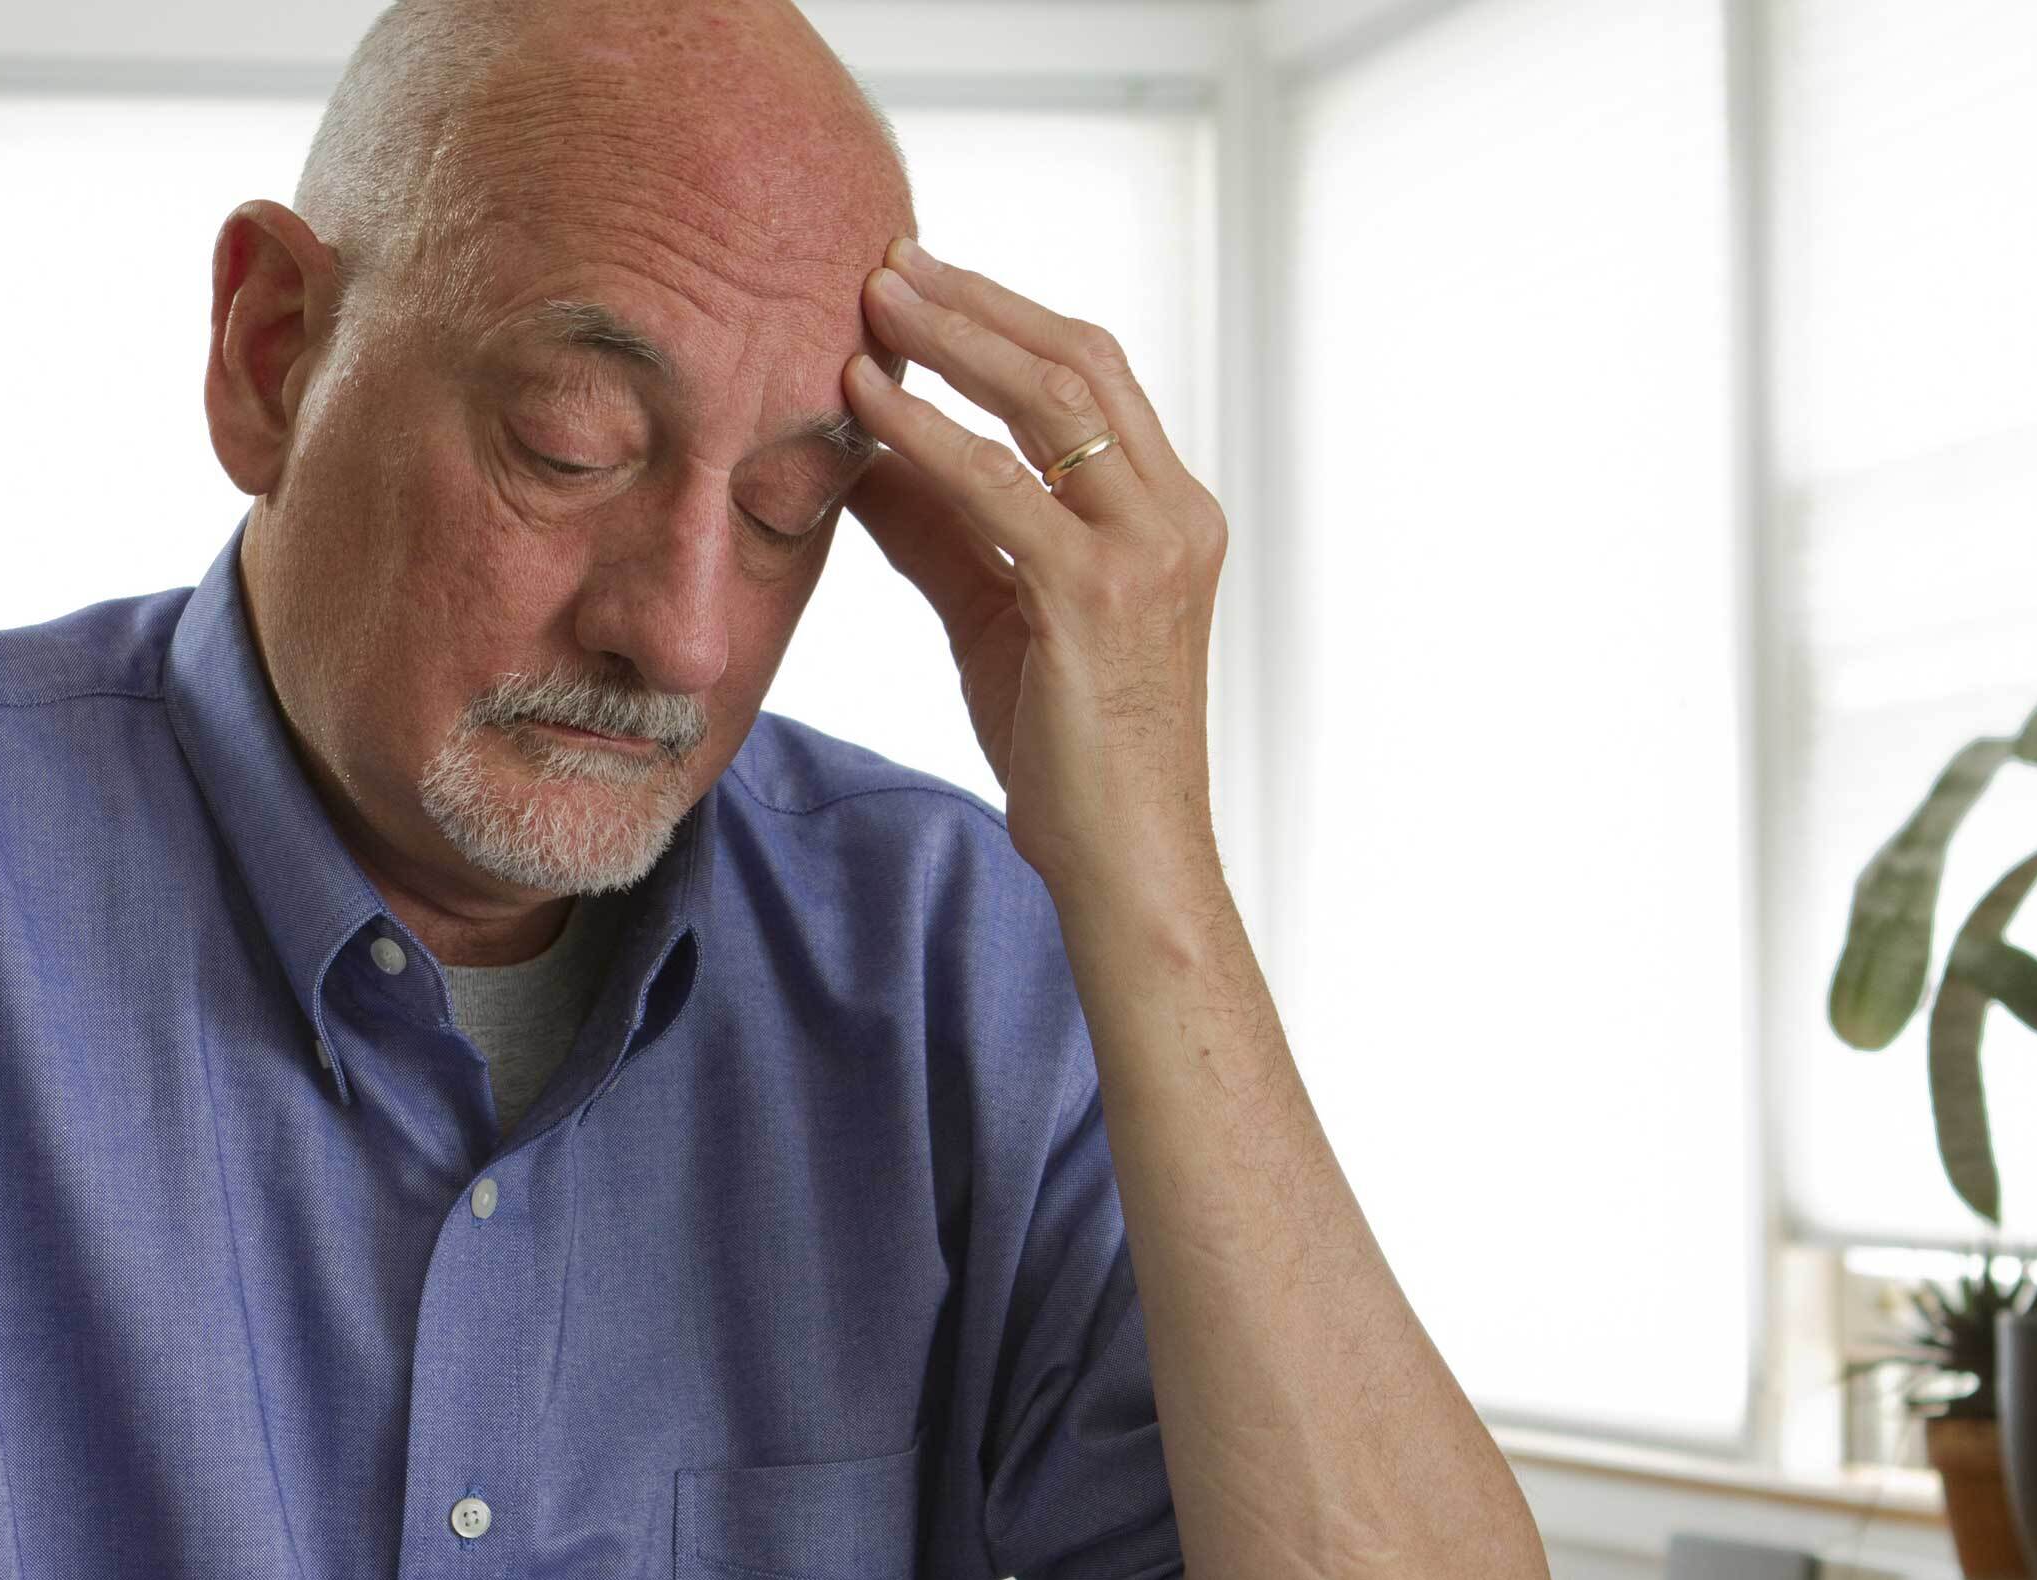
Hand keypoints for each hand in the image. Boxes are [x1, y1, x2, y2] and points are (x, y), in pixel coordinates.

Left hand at [841, 238, 1229, 897]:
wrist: (1126, 861)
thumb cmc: (1071, 754)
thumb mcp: (997, 617)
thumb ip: (941, 532)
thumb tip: (861, 459)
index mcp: (1170, 513)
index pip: (1095, 377)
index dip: (1007, 317)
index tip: (924, 279)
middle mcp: (1175, 515)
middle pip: (1079, 360)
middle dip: (980, 301)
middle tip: (890, 260)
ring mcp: (1147, 550)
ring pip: (1050, 398)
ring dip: (952, 338)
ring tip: (872, 301)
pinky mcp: (1097, 594)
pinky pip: (999, 485)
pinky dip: (927, 431)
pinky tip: (867, 399)